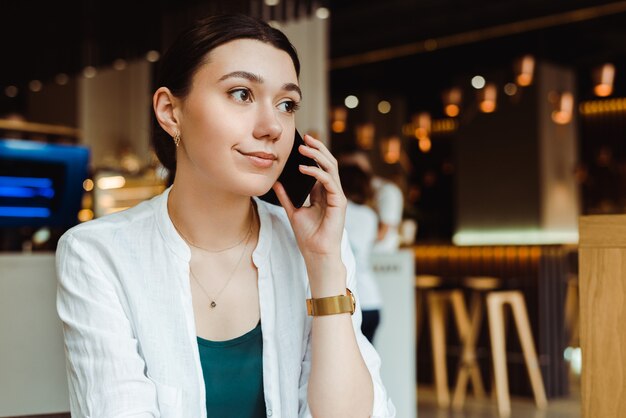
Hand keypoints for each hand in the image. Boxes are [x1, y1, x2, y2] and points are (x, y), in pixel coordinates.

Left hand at [273, 134, 346, 260]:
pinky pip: (329, 181)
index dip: (313, 153)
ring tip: (304, 148)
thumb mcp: (293, 211)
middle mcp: (332, 191)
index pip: (320, 166)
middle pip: (328, 162)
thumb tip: (275, 182)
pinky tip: (304, 168)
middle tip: (305, 137)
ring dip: (318, 155)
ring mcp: (337, 195)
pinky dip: (317, 172)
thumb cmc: (308, 236)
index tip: (301, 143)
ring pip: (331, 167)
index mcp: (323, 192)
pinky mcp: (339, 202)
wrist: (316, 253)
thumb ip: (286, 196)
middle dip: (318, 148)